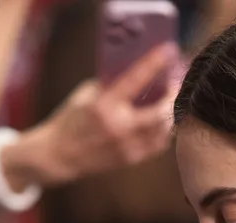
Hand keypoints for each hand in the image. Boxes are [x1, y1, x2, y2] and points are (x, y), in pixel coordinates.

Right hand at [3, 43, 179, 188]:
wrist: (60, 155)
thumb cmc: (72, 119)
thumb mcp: (86, 95)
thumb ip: (111, 84)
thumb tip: (140, 70)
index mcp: (103, 106)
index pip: (134, 80)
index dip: (154, 63)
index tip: (169, 50)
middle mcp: (118, 127)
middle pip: (160, 112)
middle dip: (172, 95)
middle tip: (175, 84)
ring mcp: (126, 146)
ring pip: (164, 129)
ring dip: (170, 112)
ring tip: (169, 101)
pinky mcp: (131, 159)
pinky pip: (159, 144)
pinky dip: (163, 130)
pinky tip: (161, 121)